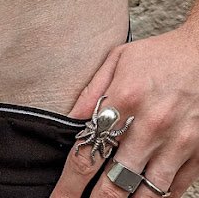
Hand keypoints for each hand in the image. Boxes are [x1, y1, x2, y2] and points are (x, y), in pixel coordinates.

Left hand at [50, 24, 198, 197]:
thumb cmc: (159, 54)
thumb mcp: (119, 59)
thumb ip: (93, 91)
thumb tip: (70, 120)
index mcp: (125, 99)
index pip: (89, 152)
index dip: (70, 183)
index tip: (59, 197)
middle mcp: (151, 125)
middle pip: (115, 182)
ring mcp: (178, 142)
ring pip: (146, 193)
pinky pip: (175, 188)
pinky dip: (157, 197)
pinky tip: (141, 195)